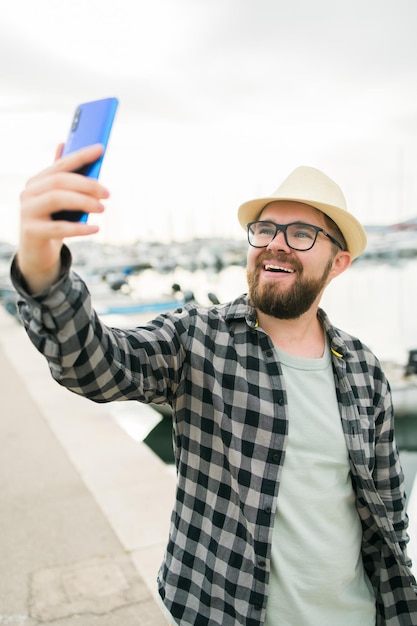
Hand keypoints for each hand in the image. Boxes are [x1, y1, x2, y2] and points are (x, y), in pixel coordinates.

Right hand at [17, 144, 109, 293]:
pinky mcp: (32, 232)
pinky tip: (95, 228)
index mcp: (36, 182)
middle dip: (86, 184)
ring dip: (84, 202)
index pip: (60, 165)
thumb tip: (63, 144)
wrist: (37, 253)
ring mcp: (27, 212)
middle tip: (107, 193)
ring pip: (57, 199)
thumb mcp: (58, 199)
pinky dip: (79, 228)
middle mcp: (29, 193)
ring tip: (102, 208)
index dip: (80, 156)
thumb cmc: (52, 222)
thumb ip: (62, 176)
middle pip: (59, 181)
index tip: (100, 149)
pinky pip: (58, 228)